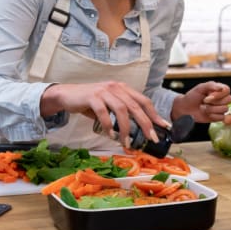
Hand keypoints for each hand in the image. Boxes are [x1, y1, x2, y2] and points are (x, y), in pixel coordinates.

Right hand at [41, 81, 170, 144]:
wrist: (66, 95)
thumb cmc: (89, 103)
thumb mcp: (108, 105)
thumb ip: (121, 114)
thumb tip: (136, 132)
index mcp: (122, 88)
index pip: (143, 101)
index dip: (155, 114)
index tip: (163, 127)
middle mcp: (115, 87)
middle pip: (136, 106)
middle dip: (146, 124)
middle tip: (150, 138)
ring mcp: (104, 91)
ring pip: (122, 109)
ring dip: (127, 128)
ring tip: (127, 142)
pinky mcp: (92, 96)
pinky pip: (103, 112)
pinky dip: (109, 125)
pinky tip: (110, 135)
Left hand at [171, 81, 230, 122]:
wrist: (185, 108)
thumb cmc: (192, 97)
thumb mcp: (200, 88)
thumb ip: (211, 85)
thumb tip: (222, 87)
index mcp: (218, 89)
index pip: (227, 90)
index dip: (219, 94)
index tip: (207, 96)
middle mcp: (221, 98)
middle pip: (228, 100)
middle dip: (214, 102)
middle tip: (204, 101)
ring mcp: (221, 108)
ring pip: (225, 109)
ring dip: (212, 109)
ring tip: (203, 107)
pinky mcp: (219, 117)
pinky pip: (222, 117)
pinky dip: (213, 116)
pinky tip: (207, 113)